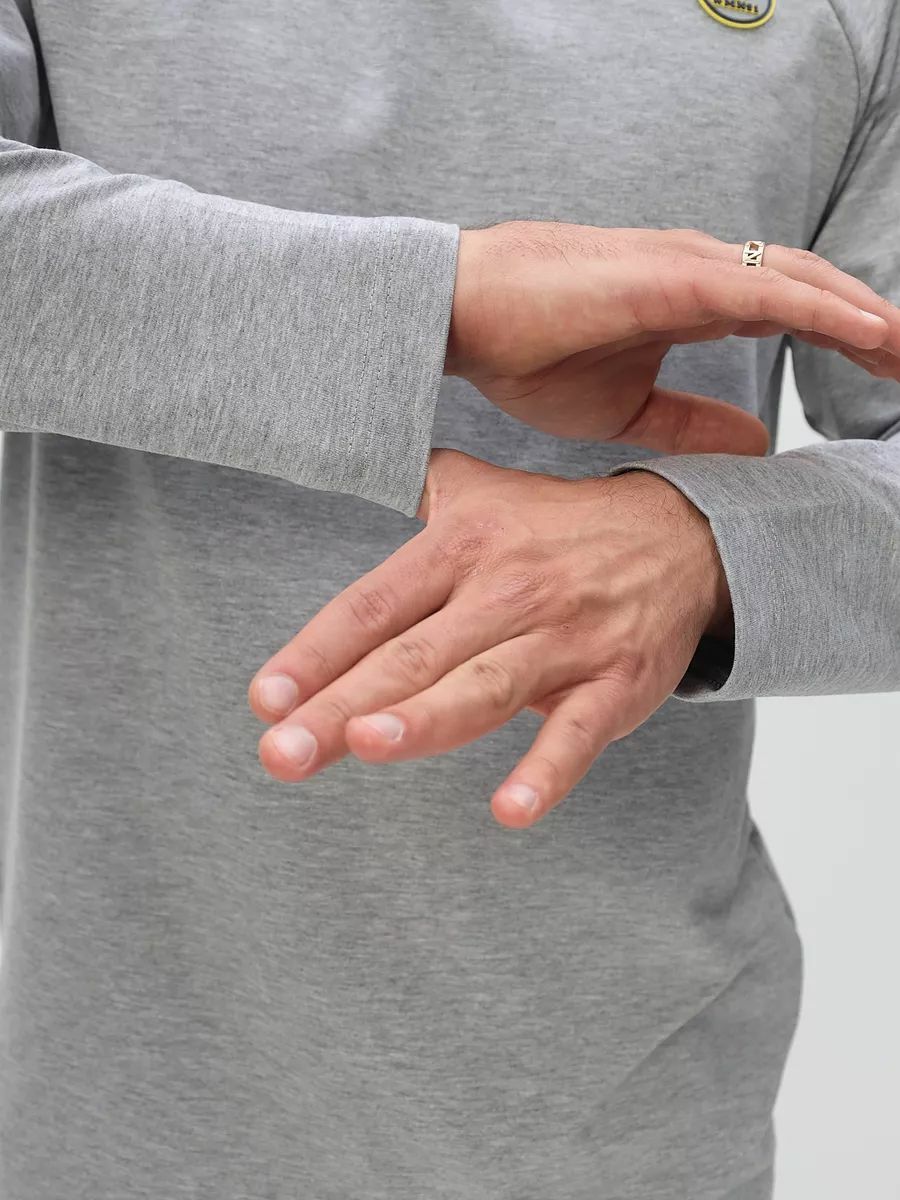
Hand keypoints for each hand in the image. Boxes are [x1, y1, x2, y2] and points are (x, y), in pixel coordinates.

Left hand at [249, 449, 731, 826]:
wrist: (684, 537)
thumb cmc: (559, 526)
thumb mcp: (482, 491)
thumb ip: (414, 487)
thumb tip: (345, 453)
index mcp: (461, 546)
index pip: (374, 605)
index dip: (316, 651)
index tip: (265, 697)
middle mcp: (507, 590)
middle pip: (413, 655)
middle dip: (342, 706)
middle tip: (282, 753)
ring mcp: (564, 639)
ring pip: (485, 687)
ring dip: (426, 721)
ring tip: (367, 747)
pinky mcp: (617, 682)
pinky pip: (579, 732)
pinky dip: (548, 771)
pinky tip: (510, 809)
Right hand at [447, 222, 899, 453]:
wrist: (461, 315)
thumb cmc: (525, 351)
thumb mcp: (628, 411)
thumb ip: (694, 421)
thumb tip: (756, 445)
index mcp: (692, 301)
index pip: (791, 308)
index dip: (845, 333)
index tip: (888, 368)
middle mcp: (702, 273)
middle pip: (811, 290)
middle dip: (872, 324)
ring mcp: (689, 266)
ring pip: (803, 282)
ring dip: (866, 313)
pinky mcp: (672, 274)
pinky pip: (767, 289)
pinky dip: (826, 308)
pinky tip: (870, 331)